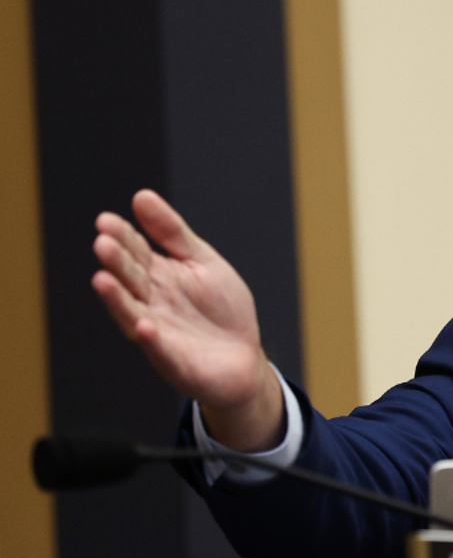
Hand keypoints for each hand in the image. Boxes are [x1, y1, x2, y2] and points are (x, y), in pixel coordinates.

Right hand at [92, 189, 282, 449]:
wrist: (245, 357)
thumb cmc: (222, 309)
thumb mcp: (202, 261)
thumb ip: (173, 233)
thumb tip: (141, 196)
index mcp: (159, 276)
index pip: (136, 252)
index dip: (122, 237)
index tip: (106, 220)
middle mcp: (152, 302)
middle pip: (130, 279)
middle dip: (116, 262)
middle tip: (103, 243)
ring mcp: (159, 332)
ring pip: (132, 313)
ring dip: (117, 299)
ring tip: (103, 280)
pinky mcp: (173, 360)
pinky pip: (160, 349)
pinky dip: (151, 339)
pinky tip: (145, 326)